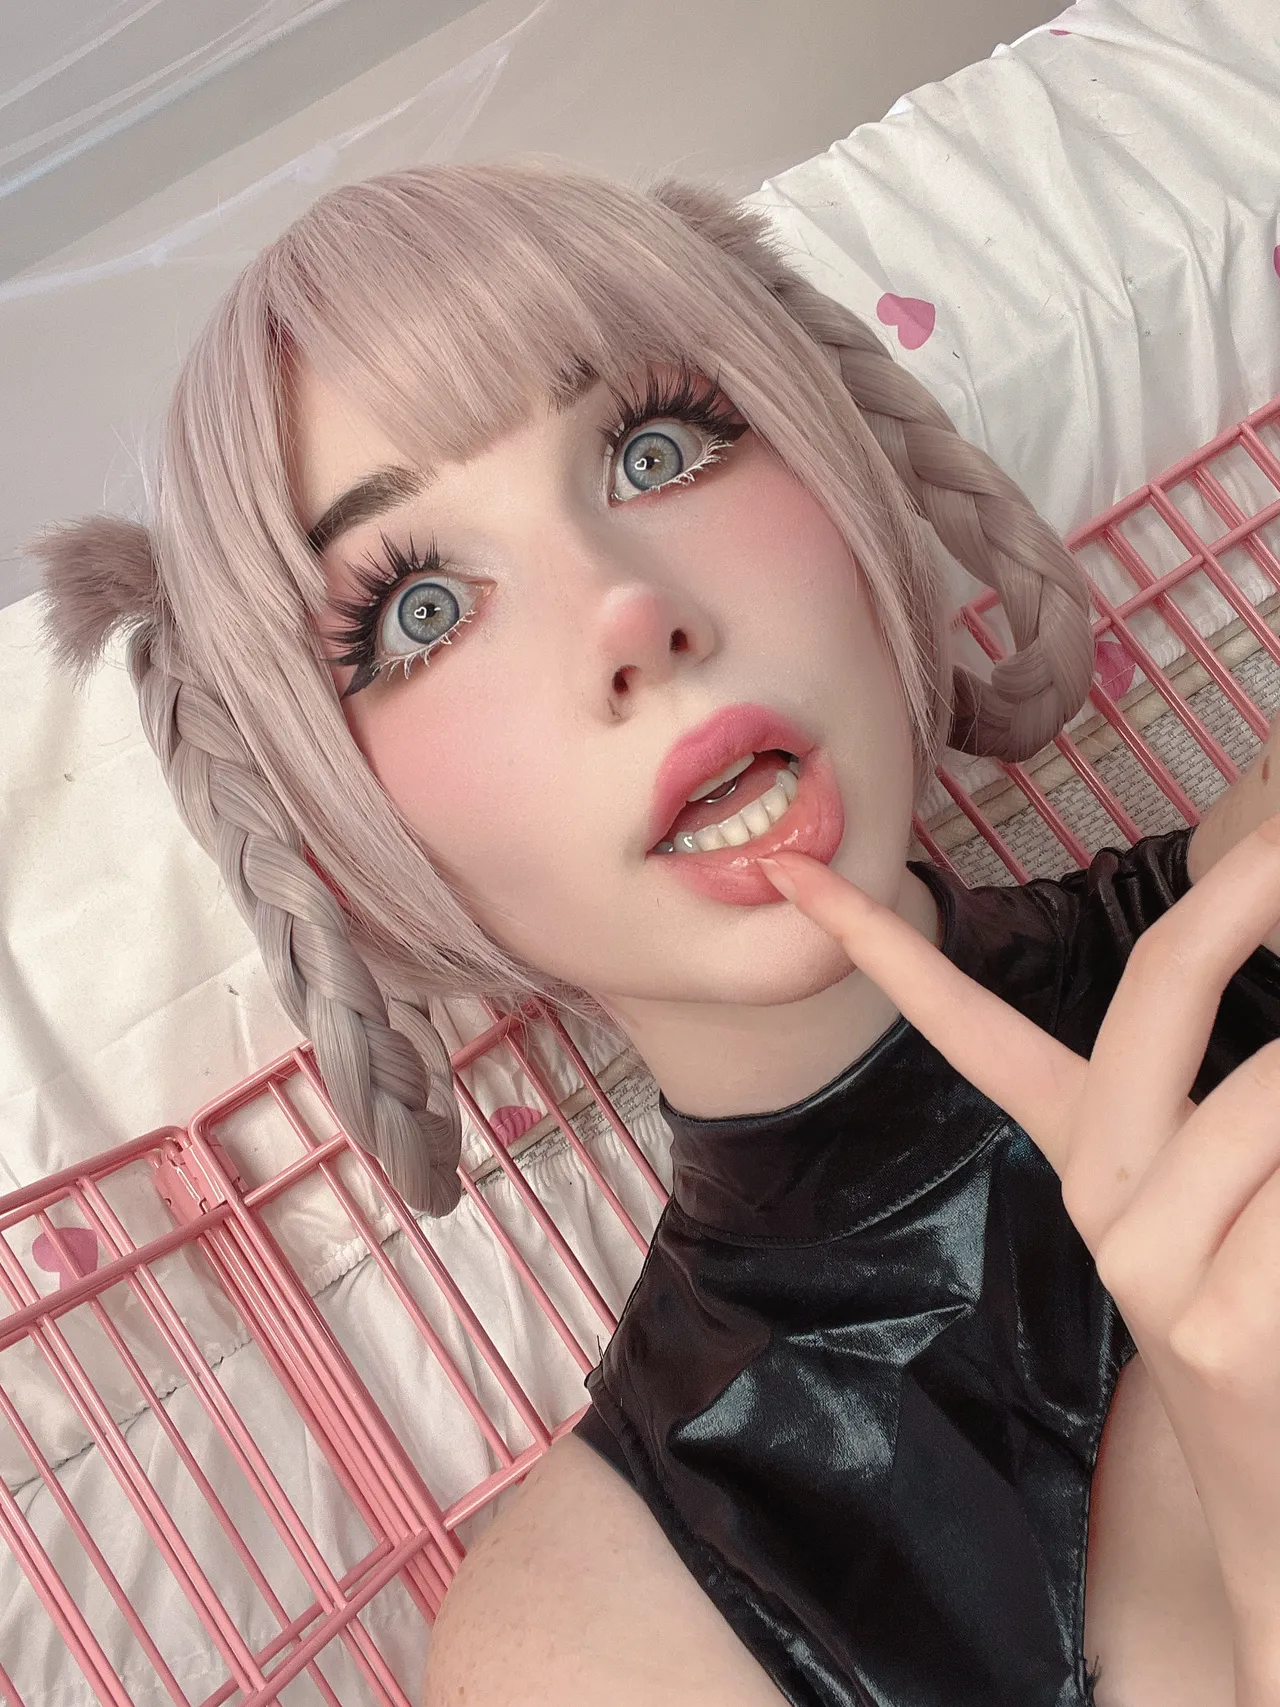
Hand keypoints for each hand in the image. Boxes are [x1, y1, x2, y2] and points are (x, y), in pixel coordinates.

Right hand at [758, 831, 1279, 1700]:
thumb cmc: (1261, 1318)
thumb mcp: (1226, 1190)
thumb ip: (1226, 1092)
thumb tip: (1259, 1025)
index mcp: (1086, 1153)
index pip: (961, 1027)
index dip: (878, 943)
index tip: (791, 870)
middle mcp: (1099, 1198)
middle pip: (1154, 990)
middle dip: (1236, 896)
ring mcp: (1148, 1264)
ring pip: (1268, 1090)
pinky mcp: (1219, 1328)